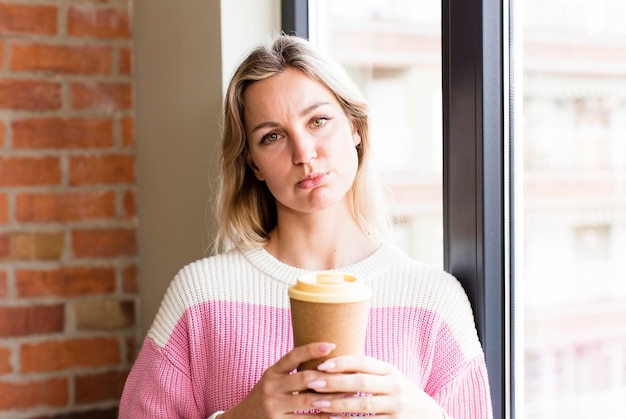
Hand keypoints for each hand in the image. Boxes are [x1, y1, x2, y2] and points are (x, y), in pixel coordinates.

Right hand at [220, 342, 338, 418]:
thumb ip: (292, 371)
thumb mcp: (273, 380)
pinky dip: (323, 418)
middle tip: (349, 375)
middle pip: (304, 378)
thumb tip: (324, 359)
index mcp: (271, 372)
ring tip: (349, 396)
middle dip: (329, 377)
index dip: (312, 349)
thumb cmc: (265, 397)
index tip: (332, 345)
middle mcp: (270, 387)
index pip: (293, 356)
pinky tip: (336, 415)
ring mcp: (273, 406)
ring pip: (308, 400)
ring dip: (331, 398)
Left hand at [305, 355, 443, 417]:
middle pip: (360, 382)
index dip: (342, 363)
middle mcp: (394, 386)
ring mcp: (396, 406)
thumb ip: (367, 371)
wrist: (429, 415)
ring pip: (363, 404)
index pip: (363, 362)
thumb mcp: (389, 378)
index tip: (321, 365)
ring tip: (318, 403)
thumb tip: (332, 363)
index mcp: (390, 370)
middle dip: (334, 382)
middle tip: (312, 382)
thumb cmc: (399, 393)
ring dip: (338, 404)